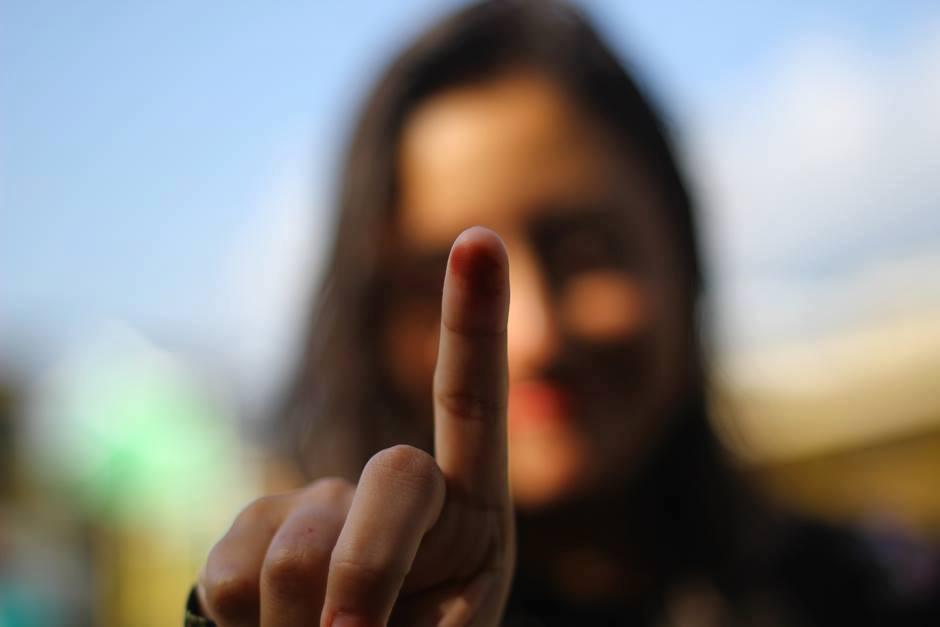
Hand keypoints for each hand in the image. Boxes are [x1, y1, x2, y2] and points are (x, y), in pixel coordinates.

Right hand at [198, 226, 514, 626]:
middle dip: (371, 571)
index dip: (471, 322)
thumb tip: (322, 610)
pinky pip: (230, 573)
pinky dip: (246, 625)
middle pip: (394, 474)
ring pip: (297, 547)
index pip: (471, 403)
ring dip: (300, 622)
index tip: (479, 239)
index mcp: (471, 507)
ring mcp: (318, 504)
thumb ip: (408, 597)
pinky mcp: (248, 531)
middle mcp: (397, 487)